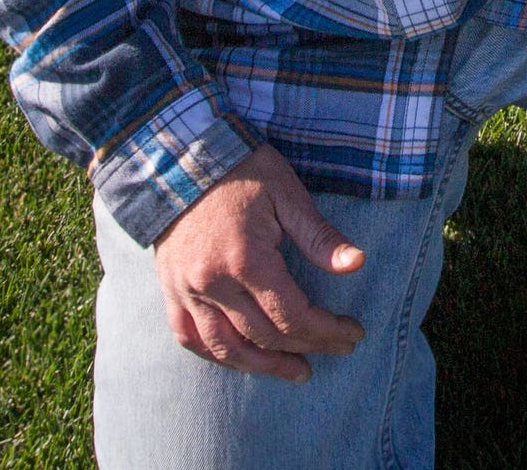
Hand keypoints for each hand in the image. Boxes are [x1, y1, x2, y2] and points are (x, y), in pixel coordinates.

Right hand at [150, 143, 368, 379]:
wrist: (178, 156)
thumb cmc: (241, 170)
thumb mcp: (286, 193)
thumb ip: (319, 235)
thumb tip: (357, 264)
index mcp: (246, 260)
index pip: (293, 316)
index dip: (327, 332)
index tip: (353, 334)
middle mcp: (213, 283)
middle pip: (265, 336)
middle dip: (307, 348)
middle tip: (338, 349)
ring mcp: (186, 291)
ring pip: (225, 349)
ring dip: (264, 366)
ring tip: (297, 371)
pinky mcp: (170, 290)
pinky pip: (190, 338)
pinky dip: (217, 356)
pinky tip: (242, 359)